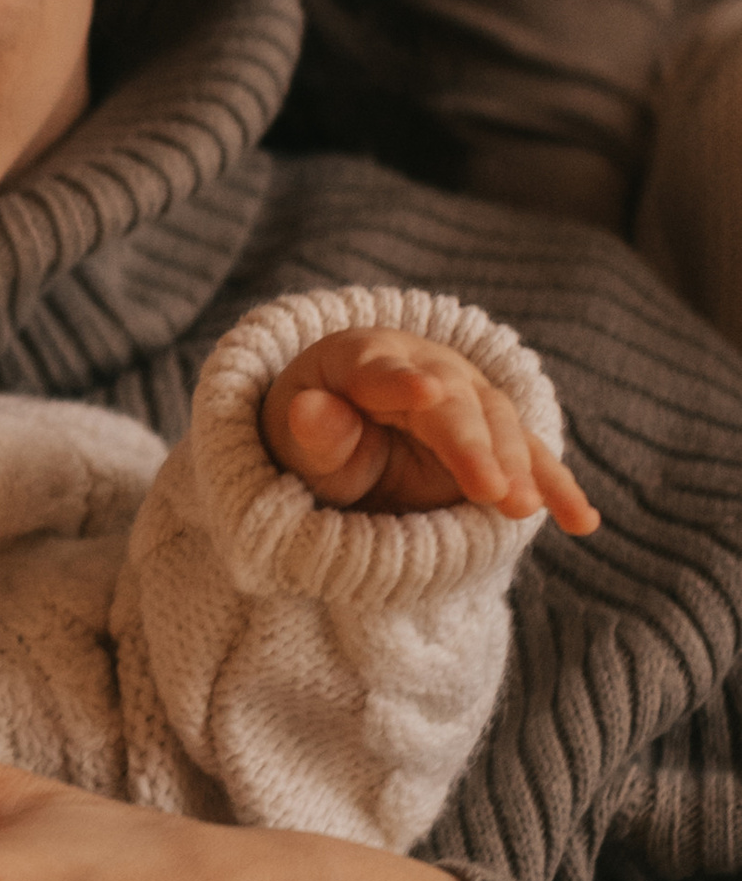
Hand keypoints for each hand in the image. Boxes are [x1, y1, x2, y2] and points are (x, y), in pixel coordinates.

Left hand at [260, 326, 596, 528]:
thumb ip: (311, 432)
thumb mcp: (299, 437)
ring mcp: (470, 397)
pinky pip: (530, 460)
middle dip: (475, 446)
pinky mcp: (496, 435)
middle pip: (455, 405)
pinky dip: (556, 488)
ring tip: (523, 509)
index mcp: (366, 359)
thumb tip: (309, 411)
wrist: (352, 426)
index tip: (427, 392)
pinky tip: (582, 521)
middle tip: (492, 488)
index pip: (381, 370)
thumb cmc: (317, 435)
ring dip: (517, 468)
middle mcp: (429, 368)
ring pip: (500, 427)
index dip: (403, 382)